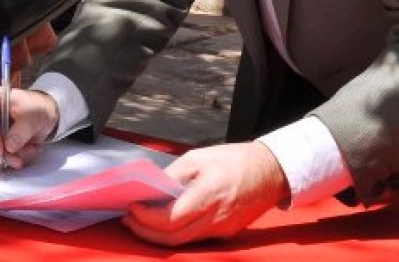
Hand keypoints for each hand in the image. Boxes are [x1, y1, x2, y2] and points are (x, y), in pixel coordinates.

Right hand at [0, 87, 58, 169]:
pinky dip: (15, 158)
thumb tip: (9, 147)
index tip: (1, 149)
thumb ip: (21, 131)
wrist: (45, 114)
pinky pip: (0, 157)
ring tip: (30, 150)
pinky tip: (29, 150)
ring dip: (11, 156)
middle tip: (16, 159)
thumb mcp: (33, 116)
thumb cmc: (37, 107)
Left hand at [122, 141, 288, 246]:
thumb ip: (173, 175)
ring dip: (157, 235)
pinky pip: (194, 238)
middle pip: (172, 237)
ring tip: (140, 221)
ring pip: (182, 241)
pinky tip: (163, 222)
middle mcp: (216, 217)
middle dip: (145, 231)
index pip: (170, 218)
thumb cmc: (235, 160)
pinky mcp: (225, 233)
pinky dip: (175, 233)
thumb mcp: (198, 158)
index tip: (131, 206)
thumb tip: (151, 189)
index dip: (145, 217)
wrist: (271, 172)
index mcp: (208, 194)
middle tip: (128, 218)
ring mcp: (221, 229)